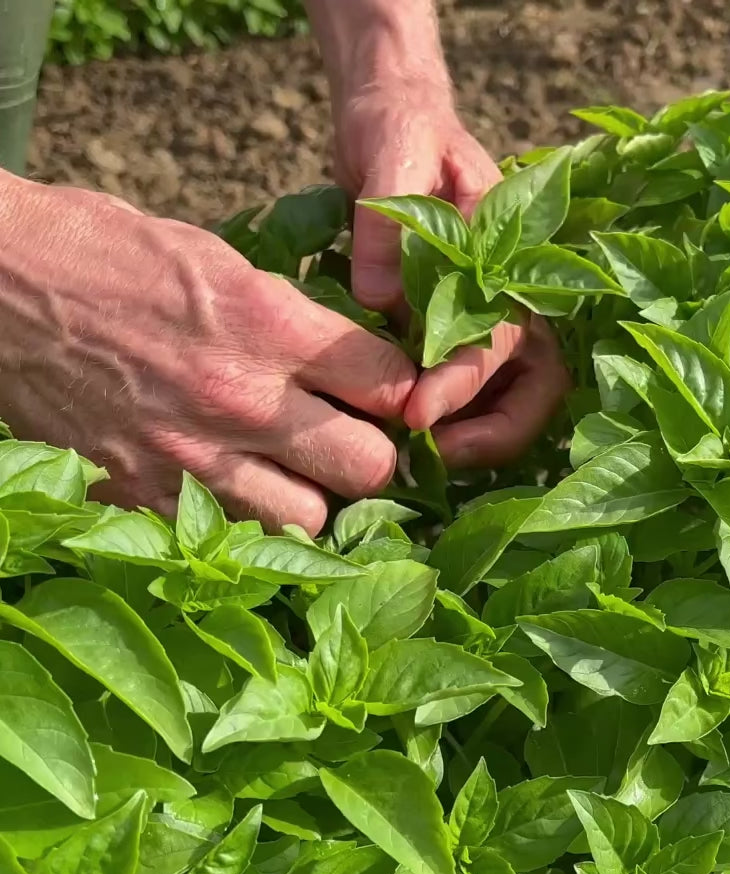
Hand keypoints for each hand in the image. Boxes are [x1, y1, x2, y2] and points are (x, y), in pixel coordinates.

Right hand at [0, 177, 415, 534]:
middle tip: (349, 440)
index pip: (389, 384)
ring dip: (311, 499)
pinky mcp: (140, 498)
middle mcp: (240, 400)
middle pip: (369, 468)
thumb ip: (293, 319)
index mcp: (266, 325)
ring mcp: (189, 459)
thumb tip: (355, 361)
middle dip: (371, 457)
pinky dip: (242, 521)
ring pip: (309, 521)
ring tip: (290, 473)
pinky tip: (229, 490)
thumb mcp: (217, 259)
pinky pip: (229, 538)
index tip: (387, 392)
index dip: (401, 392)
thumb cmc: (104, 254)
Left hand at [333, 82, 569, 466]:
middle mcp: (514, 292)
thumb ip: (389, 219)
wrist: (393, 122)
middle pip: (539, 384)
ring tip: (423, 454)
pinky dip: (455, 421)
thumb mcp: (392, 149)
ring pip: (515, 397)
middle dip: (494, 431)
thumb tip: (380, 299)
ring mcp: (494, 315)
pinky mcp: (465, 330)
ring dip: (479, 435)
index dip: (463, 379)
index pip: (501, 334)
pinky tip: (410, 432)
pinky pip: (479, 392)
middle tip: (435, 452)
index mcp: (510, 252)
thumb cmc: (400, 128)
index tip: (416, 413)